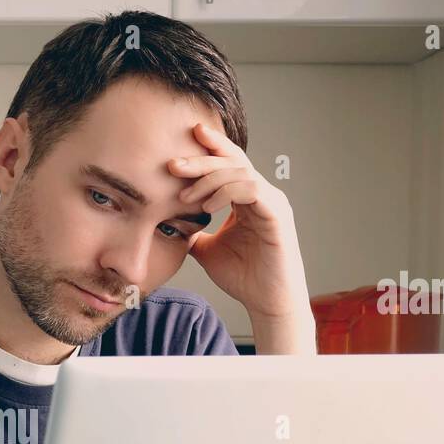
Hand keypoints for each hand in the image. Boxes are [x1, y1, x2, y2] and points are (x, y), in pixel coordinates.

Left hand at [168, 123, 312, 326]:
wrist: (266, 302)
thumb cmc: (243, 277)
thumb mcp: (206, 249)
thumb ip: (192, 232)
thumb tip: (166, 224)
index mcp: (246, 198)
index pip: (228, 164)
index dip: (209, 148)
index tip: (182, 141)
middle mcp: (262, 194)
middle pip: (233, 161)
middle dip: (201, 159)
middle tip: (173, 164)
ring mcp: (271, 202)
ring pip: (241, 171)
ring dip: (209, 179)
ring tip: (185, 197)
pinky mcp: (277, 214)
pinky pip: (252, 189)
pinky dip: (227, 192)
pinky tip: (207, 206)